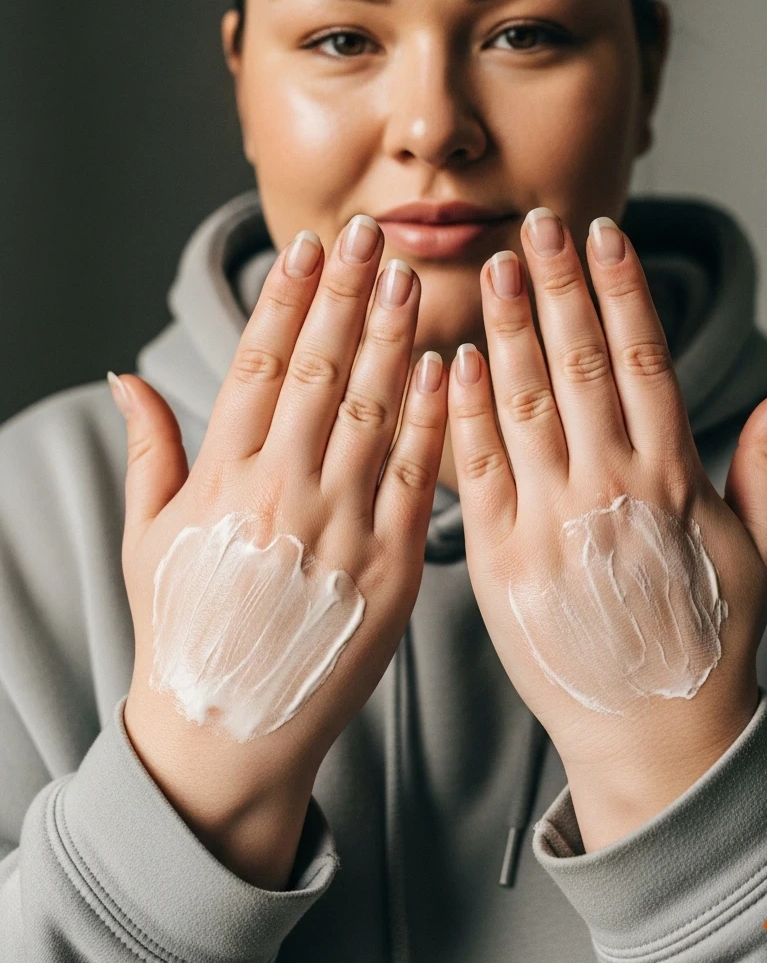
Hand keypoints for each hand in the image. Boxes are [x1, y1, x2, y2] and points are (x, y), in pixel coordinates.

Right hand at [115, 215, 447, 885]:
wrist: (232, 728)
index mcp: (224, 478)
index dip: (287, 299)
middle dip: (346, 295)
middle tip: (370, 233)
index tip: (308, 247)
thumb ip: (148, 449)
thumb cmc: (186, 626)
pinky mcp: (393, 568)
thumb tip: (124, 374)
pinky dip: (432, 420)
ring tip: (407, 277)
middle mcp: (283, 492)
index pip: (260, 364)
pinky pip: (418, 479)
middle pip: (322, 371)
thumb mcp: (149, 535)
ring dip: (393, 338)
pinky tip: (446, 366)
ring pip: (374, 411)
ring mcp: (342, 529)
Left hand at [446, 208, 766, 849]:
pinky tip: (452, 359)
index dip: (622, 288)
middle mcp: (612, 487)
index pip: (645, 356)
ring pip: (525, 402)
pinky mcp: (499, 558)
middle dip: (557, 285)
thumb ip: (766, 461)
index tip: (603, 234)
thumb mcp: (760, 549)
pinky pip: (478, 470)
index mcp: (674, 476)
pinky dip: (463, 410)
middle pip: (581, 362)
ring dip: (506, 329)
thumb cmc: (708, 639)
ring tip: (492, 268)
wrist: (653, 737)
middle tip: (535, 223)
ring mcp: (551, 521)